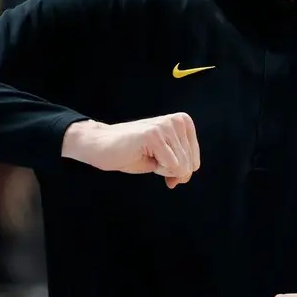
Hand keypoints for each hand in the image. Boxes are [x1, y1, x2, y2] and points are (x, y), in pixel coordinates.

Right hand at [61, 114, 200, 187]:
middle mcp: (177, 121)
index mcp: (183, 122)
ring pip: (181, 167)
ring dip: (160, 168)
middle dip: (168, 171)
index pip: (194, 162)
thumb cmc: (132, 153)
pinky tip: (142, 154)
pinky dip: (156, 168)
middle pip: (189, 166)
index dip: (176, 171)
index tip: (159, 160)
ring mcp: (166, 126)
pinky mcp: (154, 135)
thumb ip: (181, 165)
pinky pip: (170, 167)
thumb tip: (185, 176)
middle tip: (149, 157)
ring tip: (145, 153)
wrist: (101, 146)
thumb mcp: (164, 158)